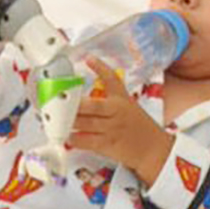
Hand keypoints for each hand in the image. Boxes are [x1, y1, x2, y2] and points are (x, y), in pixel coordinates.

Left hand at [68, 58, 173, 185]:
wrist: (154, 150)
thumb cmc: (138, 126)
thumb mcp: (127, 105)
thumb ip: (108, 95)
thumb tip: (85, 87)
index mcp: (121, 100)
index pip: (112, 80)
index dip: (100, 68)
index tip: (89, 58)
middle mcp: (115, 112)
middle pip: (91, 105)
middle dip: (73, 103)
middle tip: (58, 99)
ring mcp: (111, 129)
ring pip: (85, 122)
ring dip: (68, 120)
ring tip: (55, 117)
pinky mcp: (107, 145)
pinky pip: (86, 141)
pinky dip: (74, 138)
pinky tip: (65, 135)